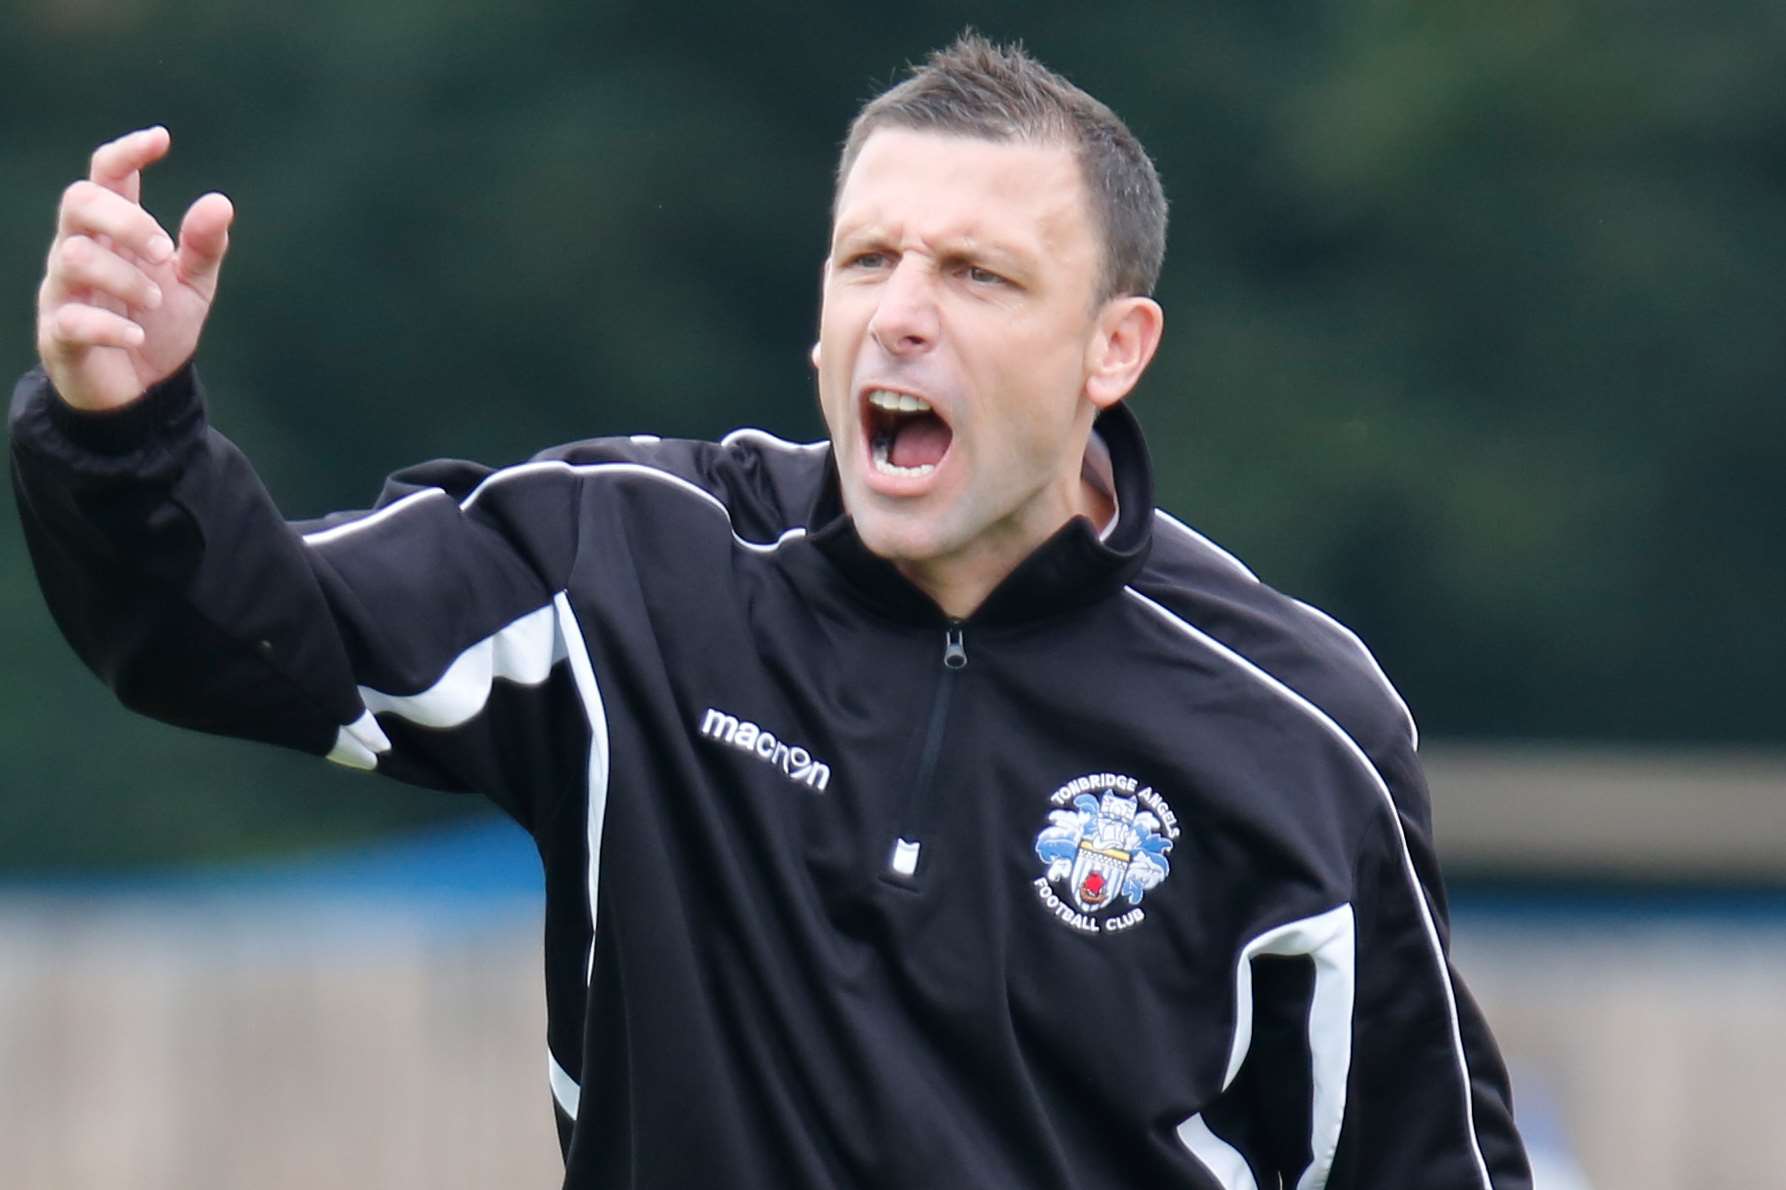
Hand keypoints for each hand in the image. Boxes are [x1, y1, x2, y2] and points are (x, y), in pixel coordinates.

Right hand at [35, 127, 234, 411]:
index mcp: (114, 234)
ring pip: (73, 256)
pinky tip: (137, 337)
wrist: (140, 393)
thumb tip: (220, 201)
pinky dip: (109, 326)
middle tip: (163, 250)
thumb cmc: (158, 327)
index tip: (160, 139)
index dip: (126, 152)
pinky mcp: (59, 334)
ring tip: (156, 301)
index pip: (107, 176)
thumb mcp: (192, 286)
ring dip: (125, 277)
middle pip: (79, 202)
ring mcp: (64, 291)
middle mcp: (80, 252)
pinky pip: (71, 319)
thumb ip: (204, 246)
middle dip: (123, 218)